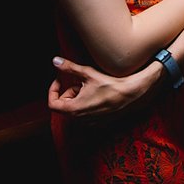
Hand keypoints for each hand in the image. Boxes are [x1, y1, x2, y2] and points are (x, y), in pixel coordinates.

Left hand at [47, 56, 161, 121]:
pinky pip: (85, 114)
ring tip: (89, 87)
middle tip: (79, 81)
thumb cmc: (110, 84)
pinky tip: (97, 94)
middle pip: (64, 105)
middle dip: (68, 91)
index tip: (60, 80)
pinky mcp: (99, 122)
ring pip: (75, 109)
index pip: (52, 103)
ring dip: (78, 98)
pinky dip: (86, 104)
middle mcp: (80, 119)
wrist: (130, 94)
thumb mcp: (87, 73)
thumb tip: (55, 61)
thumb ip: (69, 68)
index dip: (53, 90)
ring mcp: (90, 122)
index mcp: (74, 109)